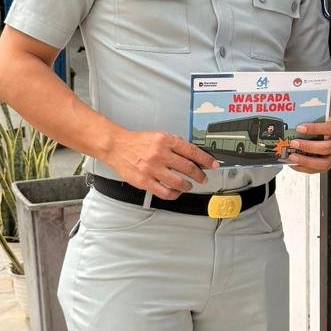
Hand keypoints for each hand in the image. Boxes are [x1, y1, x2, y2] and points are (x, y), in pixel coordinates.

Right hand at [104, 129, 218, 199]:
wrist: (116, 147)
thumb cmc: (137, 142)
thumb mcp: (158, 136)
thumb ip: (174, 143)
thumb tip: (191, 153)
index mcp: (165, 141)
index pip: (192, 151)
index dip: (206, 159)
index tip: (213, 165)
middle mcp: (160, 154)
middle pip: (188, 168)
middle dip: (200, 174)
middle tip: (203, 177)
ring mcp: (152, 169)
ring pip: (178, 182)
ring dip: (188, 185)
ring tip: (189, 185)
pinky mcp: (145, 181)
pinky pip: (165, 192)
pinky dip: (174, 194)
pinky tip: (177, 192)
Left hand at [288, 118, 330, 173]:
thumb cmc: (324, 126)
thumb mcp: (321, 119)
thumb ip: (311, 121)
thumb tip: (294, 125)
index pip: (329, 128)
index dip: (314, 128)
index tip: (299, 128)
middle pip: (326, 147)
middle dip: (308, 146)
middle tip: (294, 143)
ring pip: (323, 163)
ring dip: (305, 160)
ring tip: (293, 156)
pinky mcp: (328, 165)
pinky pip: (316, 170)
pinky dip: (303, 168)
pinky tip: (294, 164)